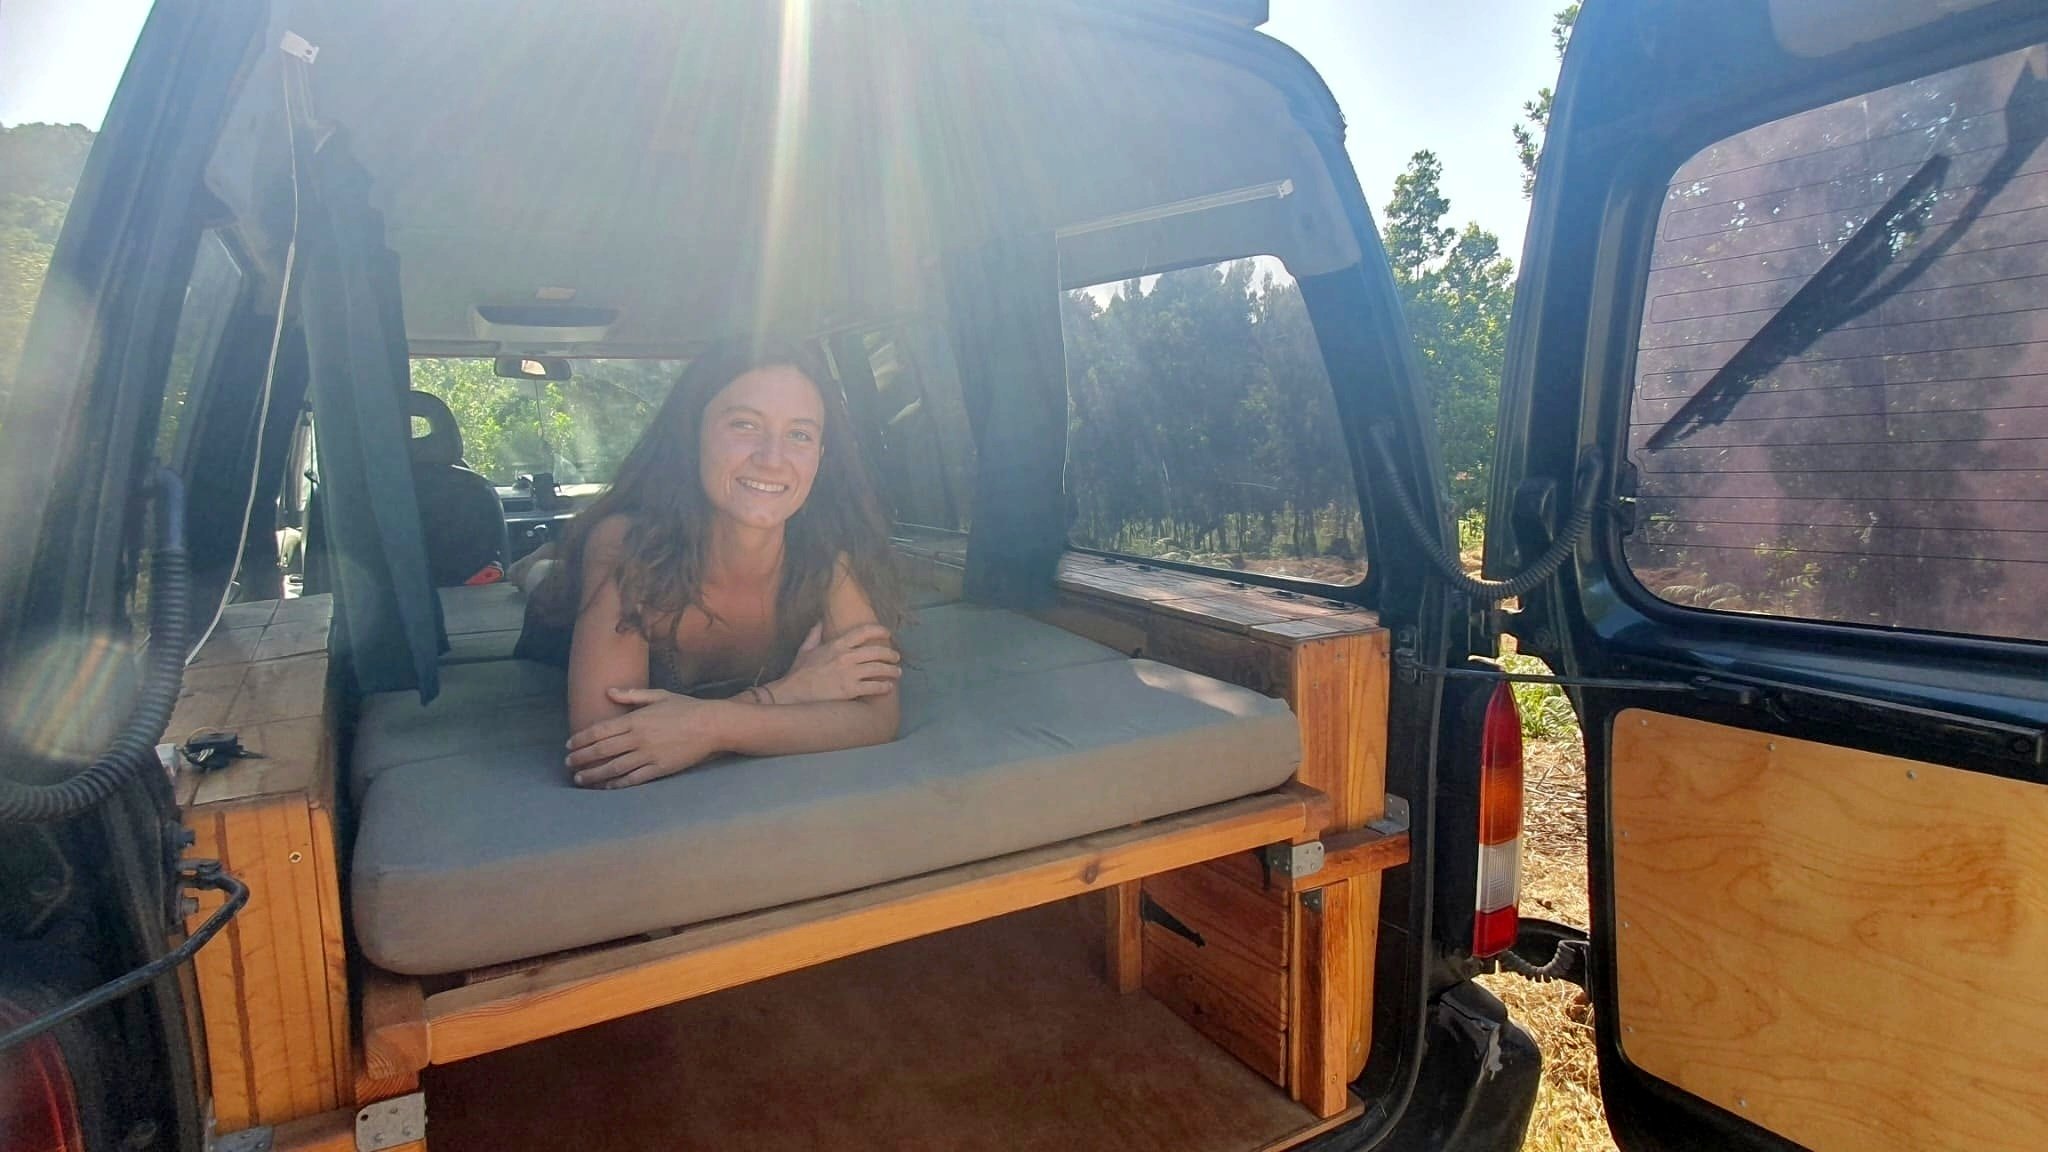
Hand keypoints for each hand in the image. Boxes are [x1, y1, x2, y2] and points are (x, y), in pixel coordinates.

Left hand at [564, 688, 729, 788]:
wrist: (711, 725)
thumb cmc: (686, 708)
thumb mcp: (658, 695)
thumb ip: (631, 695)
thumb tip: (608, 692)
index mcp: (635, 719)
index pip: (600, 730)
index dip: (582, 738)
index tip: (569, 744)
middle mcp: (638, 738)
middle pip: (602, 750)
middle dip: (581, 757)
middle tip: (568, 763)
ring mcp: (648, 755)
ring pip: (613, 767)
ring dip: (594, 774)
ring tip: (579, 778)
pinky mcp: (659, 768)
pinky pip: (633, 779)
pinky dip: (617, 784)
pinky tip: (606, 787)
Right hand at [764, 623, 900, 704]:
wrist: (792, 694)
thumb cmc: (798, 674)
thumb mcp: (805, 650)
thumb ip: (814, 634)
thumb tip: (819, 621)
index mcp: (837, 645)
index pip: (863, 632)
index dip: (879, 630)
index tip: (888, 633)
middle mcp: (846, 657)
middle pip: (877, 651)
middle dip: (890, 654)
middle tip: (896, 657)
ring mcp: (849, 674)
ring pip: (879, 669)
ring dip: (891, 670)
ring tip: (897, 672)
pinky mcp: (850, 690)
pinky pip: (874, 687)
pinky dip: (884, 686)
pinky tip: (888, 687)